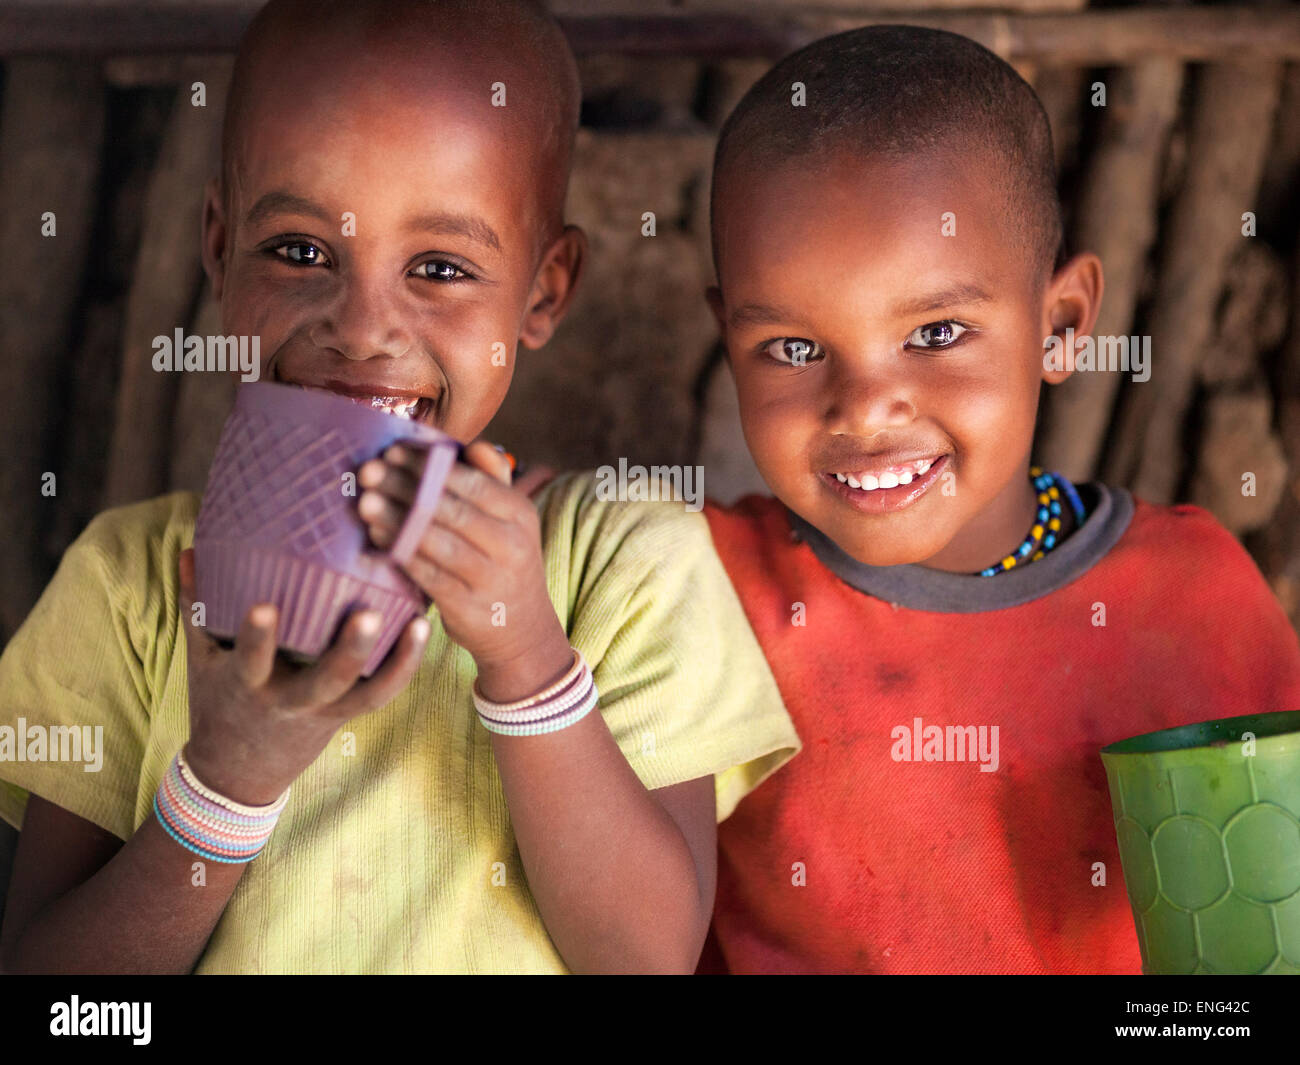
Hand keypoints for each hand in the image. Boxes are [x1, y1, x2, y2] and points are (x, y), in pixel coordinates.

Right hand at [177, 548, 430, 804]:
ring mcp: (325, 711)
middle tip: (368, 615)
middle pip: (324, 684)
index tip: (263, 606)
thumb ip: (196, 603)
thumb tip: (190, 547)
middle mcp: (289, 702)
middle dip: (347, 653)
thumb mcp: (201, 656)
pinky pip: (383, 694)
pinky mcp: (349, 714)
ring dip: (397, 663)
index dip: (257, 639)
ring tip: (421, 624)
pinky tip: (426, 628)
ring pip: (367, 696)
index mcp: (247, 685)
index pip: (250, 662)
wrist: (238, 772)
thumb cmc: (220, 698)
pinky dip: (406, 666)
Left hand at [357, 440, 571, 699]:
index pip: (472, 481)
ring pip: (435, 542)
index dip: (430, 465)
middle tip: (369, 471)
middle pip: (450, 509)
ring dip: (395, 519)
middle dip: (405, 487)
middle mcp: (511, 545)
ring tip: (365, 502)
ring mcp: (489, 578)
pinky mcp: (467, 607)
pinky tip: (376, 538)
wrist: (522, 630)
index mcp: (520, 514)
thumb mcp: (511, 522)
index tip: (394, 451)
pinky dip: (399, 553)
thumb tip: (475, 444)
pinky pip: (426, 574)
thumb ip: (493, 481)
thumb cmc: (505, 563)